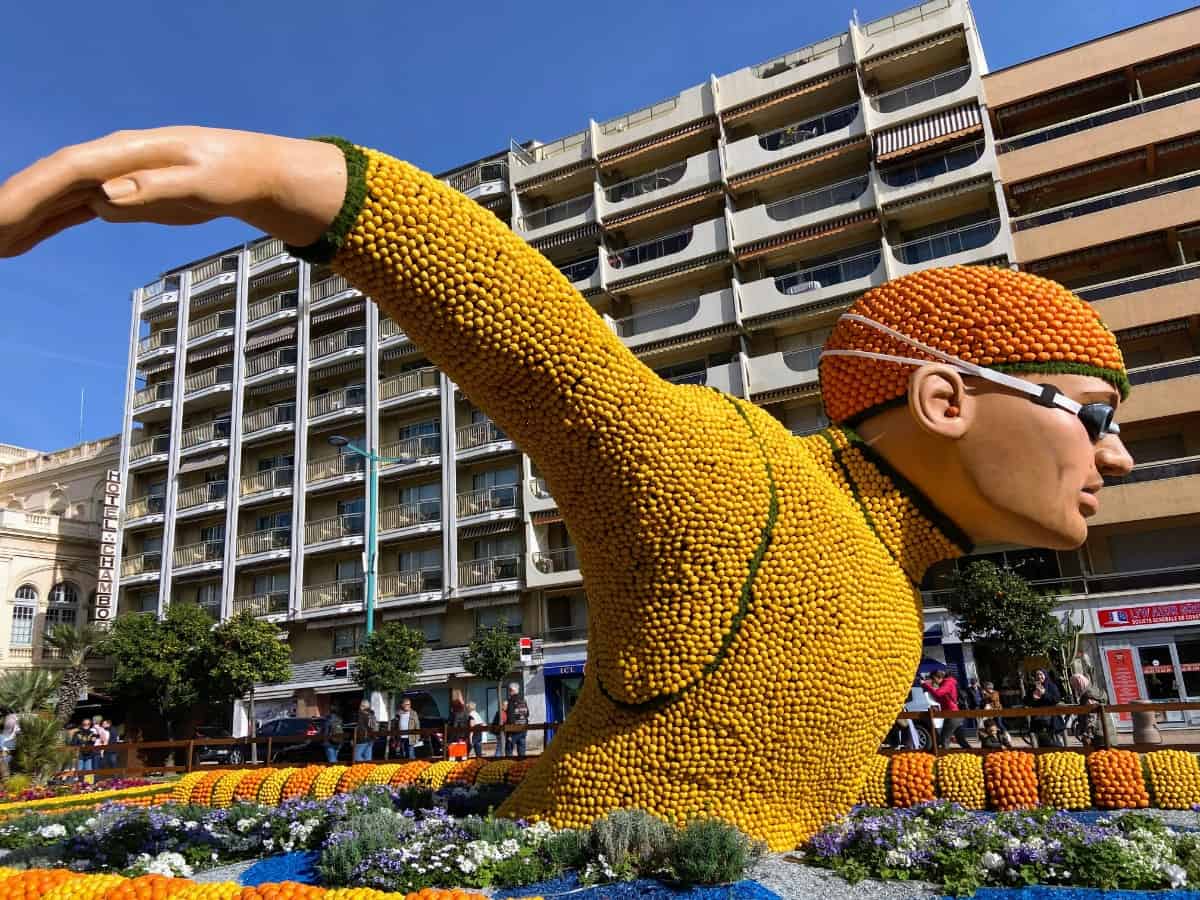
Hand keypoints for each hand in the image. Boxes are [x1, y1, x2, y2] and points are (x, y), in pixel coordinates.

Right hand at [0, 127, 346, 257]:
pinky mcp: (120, 197)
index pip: (65, 171)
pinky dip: (44, 227)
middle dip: (12, 210)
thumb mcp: (204, 182)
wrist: (254, 172)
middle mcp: (110, 162)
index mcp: (126, 152)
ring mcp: (112, 178)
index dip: (28, 193)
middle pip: (49, 184)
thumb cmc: (233, 173)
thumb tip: (108, 196)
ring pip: (54, 199)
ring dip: (20, 222)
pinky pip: (72, 211)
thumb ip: (156, 188)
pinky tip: (19, 244)